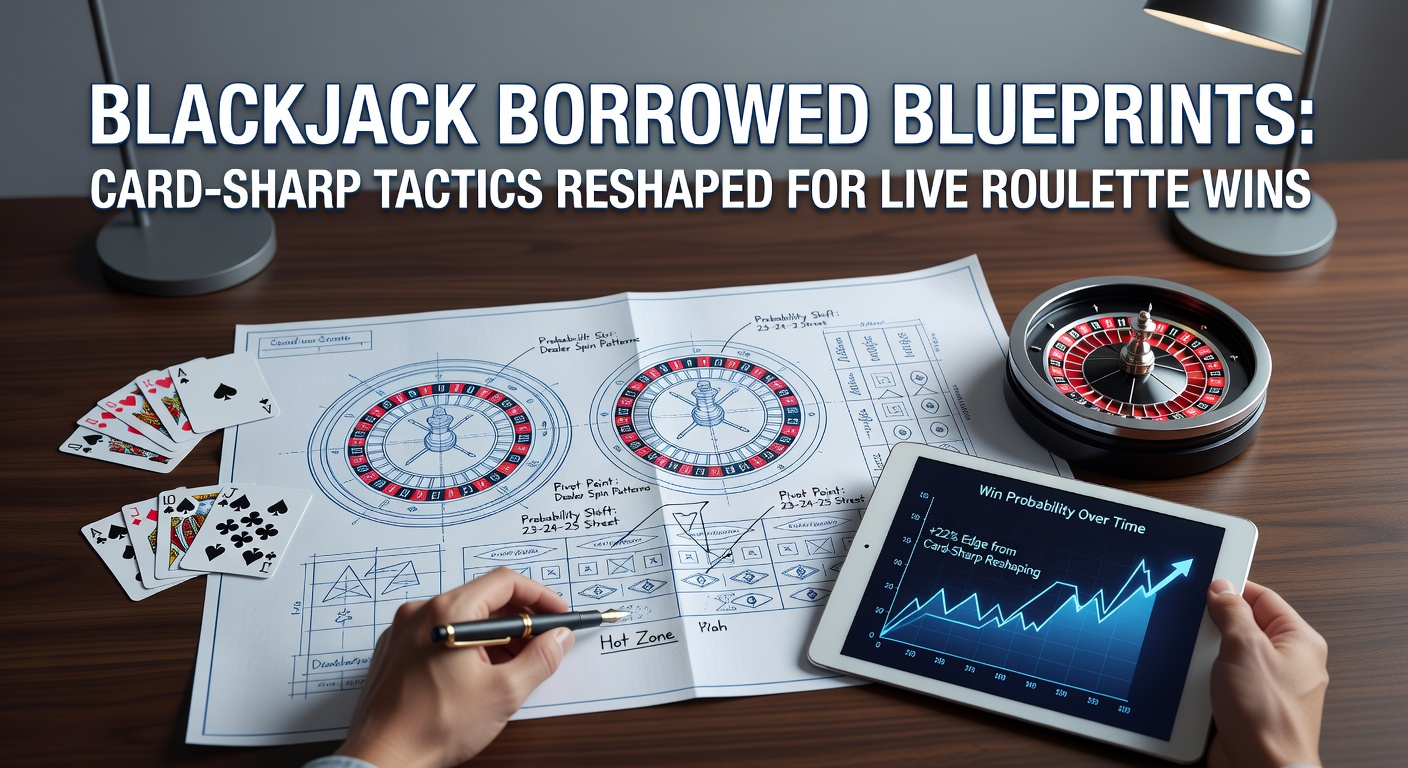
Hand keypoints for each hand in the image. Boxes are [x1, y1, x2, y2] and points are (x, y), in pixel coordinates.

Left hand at [335, 567, 574, 767]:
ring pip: (462, 619)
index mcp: (448, 612)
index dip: (539, 597)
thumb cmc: (434, 726)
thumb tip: (558, 639)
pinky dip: (466, 646)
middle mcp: (421, 612)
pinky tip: (477, 676)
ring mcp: (404, 631)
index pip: (505, 583)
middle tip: (541, 645)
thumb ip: (540, 659)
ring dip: (494, 637)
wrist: (382, 758)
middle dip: (519, 621)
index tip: (557, 616)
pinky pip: (440, 634)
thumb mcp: (503, 693)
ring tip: (510, 668)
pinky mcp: (395, 651)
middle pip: (483, 598)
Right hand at [1205, 579, 1327, 767]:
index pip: (1264, 598)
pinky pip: (1225, 678)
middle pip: (1246, 625)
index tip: (1206, 586)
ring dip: (1210, 655)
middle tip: (1199, 627)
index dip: (1234, 589)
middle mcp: (1289, 662)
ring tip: (1200, 661)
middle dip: (1218, 626)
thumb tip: (1222, 589)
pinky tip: (1198, 680)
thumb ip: (1232, 612)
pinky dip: (1208, 677)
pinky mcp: (1250, 704)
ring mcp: (1270, 684)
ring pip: (1231, 653)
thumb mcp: (1244, 648)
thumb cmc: (1267, 717)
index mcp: (1299, 641)